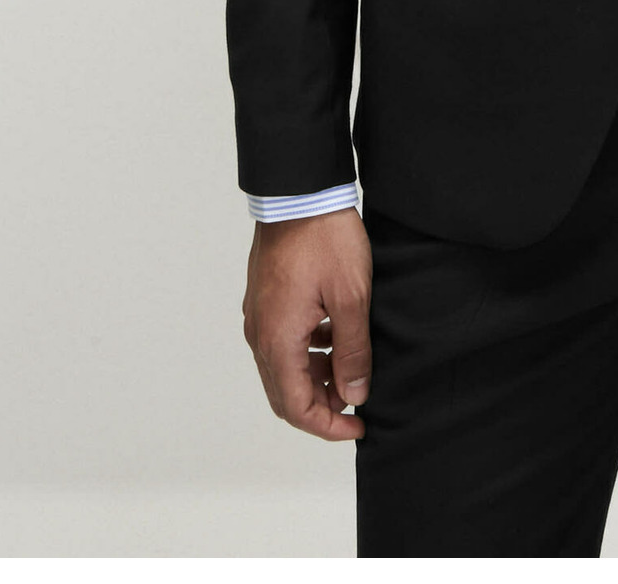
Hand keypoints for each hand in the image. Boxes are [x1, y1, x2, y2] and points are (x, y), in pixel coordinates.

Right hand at [242, 209, 372, 438]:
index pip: (296, 407)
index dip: (329, 426)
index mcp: (278, 340)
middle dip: (321, 406)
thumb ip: (353, 351)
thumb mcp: (352, 297)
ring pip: (283, 368)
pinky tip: (334, 336)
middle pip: (285, 393)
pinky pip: (281, 342)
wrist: (300, 191)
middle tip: (356, 405)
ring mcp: (259, 315)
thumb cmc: (324, 238)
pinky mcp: (264, 299)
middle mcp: (260, 333)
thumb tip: (354, 395)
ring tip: (351, 368)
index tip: (359, 425)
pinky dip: (307, 352)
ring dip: (315, 378)